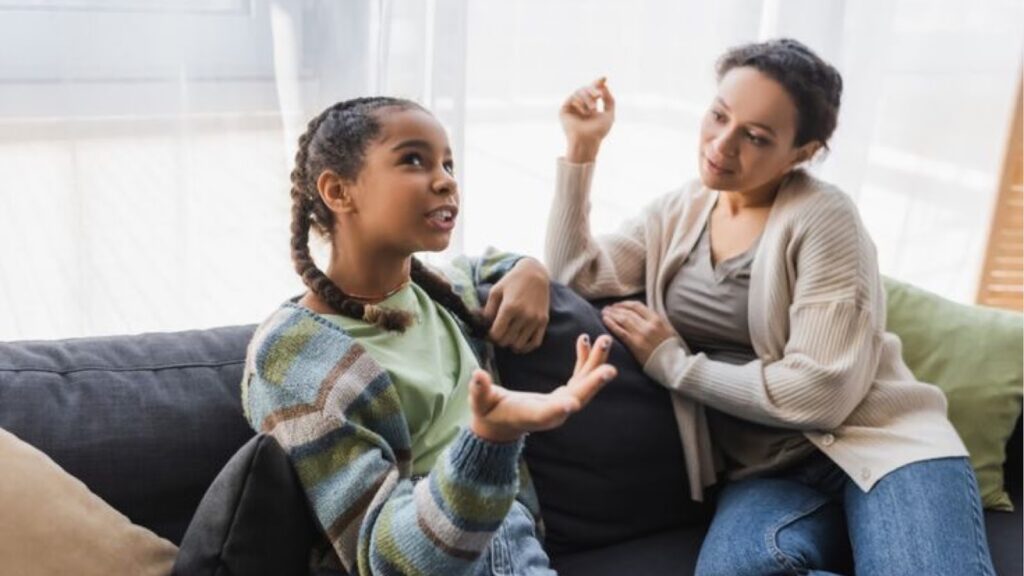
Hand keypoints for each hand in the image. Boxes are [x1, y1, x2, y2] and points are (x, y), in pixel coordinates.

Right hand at [470, 334, 616, 442]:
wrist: (500, 424)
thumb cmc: (488, 413)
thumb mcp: (479, 403)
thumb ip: (479, 391)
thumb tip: (477, 375)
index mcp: (532, 416)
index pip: (547, 414)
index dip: (558, 409)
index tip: (570, 404)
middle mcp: (552, 412)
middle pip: (576, 398)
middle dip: (592, 384)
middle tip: (610, 369)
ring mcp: (561, 404)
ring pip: (584, 385)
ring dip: (595, 364)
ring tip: (605, 341)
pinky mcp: (563, 394)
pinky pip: (579, 377)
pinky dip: (584, 360)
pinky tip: (586, 340)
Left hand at [484, 258, 549, 353]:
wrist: (535, 274)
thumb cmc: (512, 281)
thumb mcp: (495, 291)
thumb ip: (487, 310)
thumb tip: (481, 325)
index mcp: (509, 307)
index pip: (496, 334)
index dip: (490, 336)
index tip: (489, 332)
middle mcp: (524, 315)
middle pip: (507, 341)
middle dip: (499, 340)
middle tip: (498, 334)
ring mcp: (535, 319)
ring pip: (519, 345)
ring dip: (511, 344)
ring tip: (508, 336)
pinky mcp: (544, 321)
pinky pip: (535, 343)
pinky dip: (526, 347)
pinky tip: (519, 343)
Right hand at [560, 77, 615, 162]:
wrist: (588, 141)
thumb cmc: (598, 131)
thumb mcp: (609, 114)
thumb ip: (610, 100)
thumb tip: (604, 86)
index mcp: (590, 107)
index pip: (592, 91)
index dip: (597, 83)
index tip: (604, 78)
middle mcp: (580, 106)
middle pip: (585, 88)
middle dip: (593, 89)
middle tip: (599, 95)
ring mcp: (571, 108)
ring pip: (579, 91)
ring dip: (588, 98)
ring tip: (593, 109)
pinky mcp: (564, 110)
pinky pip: (572, 97)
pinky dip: (580, 103)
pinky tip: (584, 112)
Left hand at [601, 301, 674, 365]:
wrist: (674, 365)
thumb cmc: (671, 349)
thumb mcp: (667, 329)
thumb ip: (655, 322)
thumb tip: (642, 316)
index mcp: (657, 319)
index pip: (637, 306)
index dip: (624, 304)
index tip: (617, 305)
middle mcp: (648, 324)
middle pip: (627, 312)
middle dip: (615, 309)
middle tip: (606, 308)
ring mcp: (641, 334)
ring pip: (623, 320)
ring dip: (611, 315)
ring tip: (604, 313)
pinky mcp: (635, 345)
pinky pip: (621, 332)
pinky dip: (611, 325)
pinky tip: (605, 321)